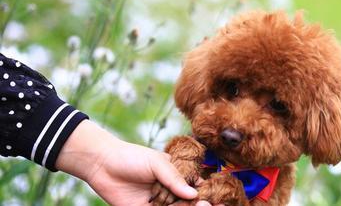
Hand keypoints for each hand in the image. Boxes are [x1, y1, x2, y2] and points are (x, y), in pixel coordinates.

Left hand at [55, 120, 209, 205]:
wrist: (102, 165)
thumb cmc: (132, 157)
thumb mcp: (157, 163)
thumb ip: (175, 178)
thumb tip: (194, 193)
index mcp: (177, 175)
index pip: (197, 186)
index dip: (209, 193)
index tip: (220, 198)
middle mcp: (170, 190)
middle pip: (190, 202)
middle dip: (201, 205)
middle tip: (208, 205)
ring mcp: (159, 203)